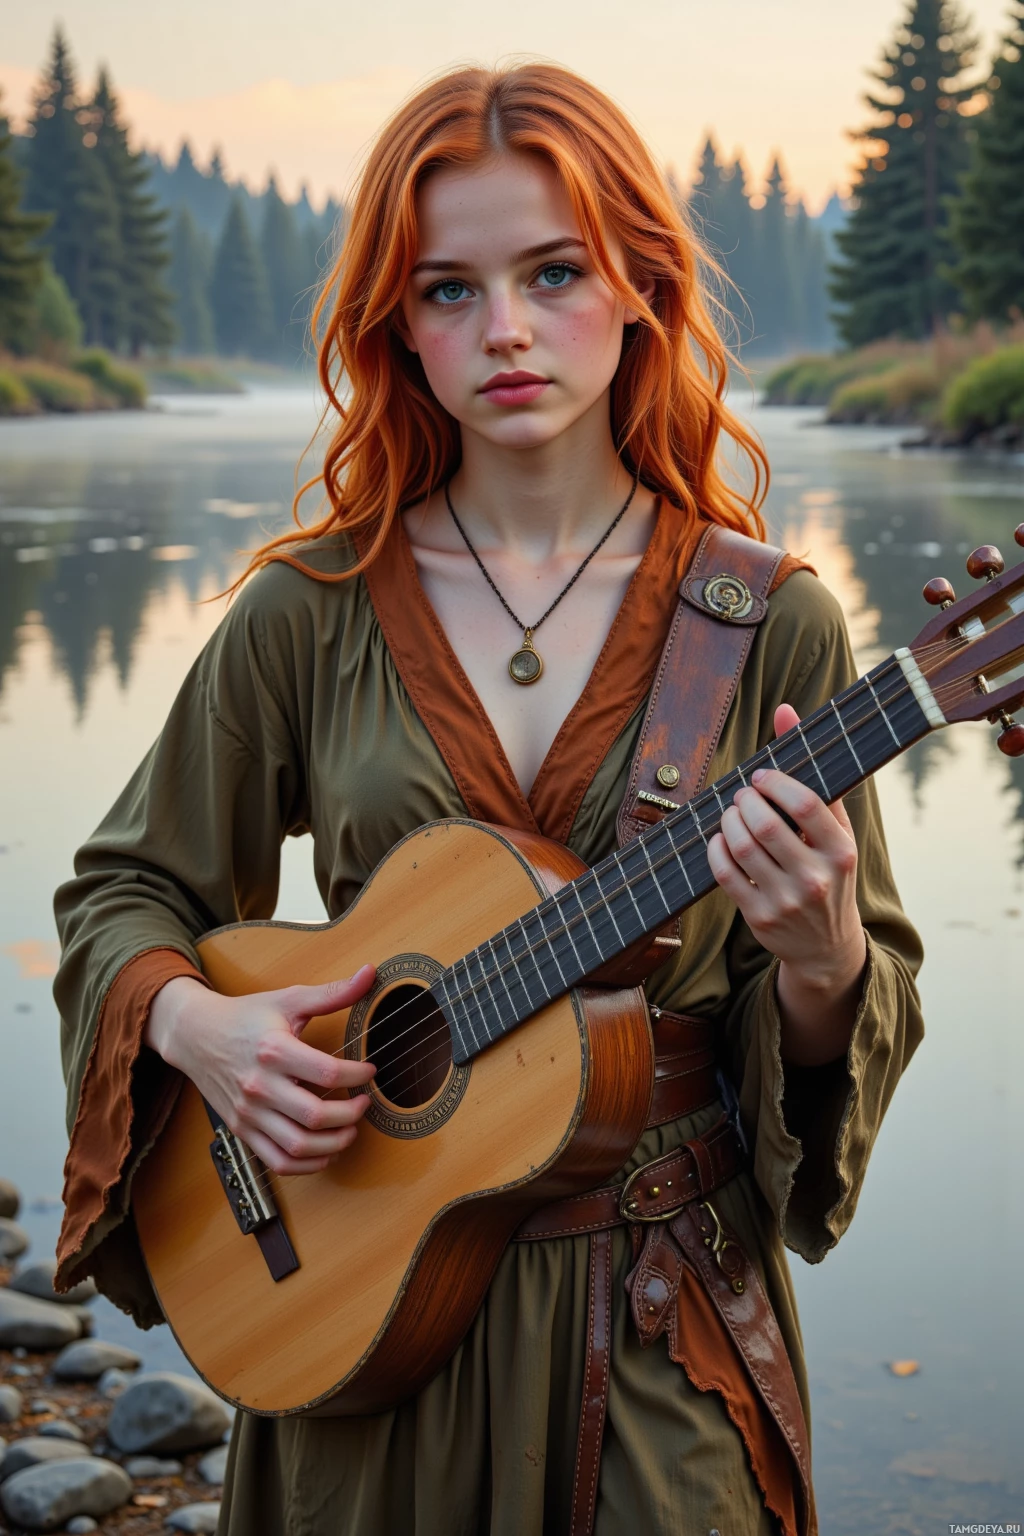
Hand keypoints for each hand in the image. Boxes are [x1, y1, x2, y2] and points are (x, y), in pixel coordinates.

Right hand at [145, 966, 377, 1174]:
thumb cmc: (244, 1016)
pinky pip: (276, 1160)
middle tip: (364, 1103)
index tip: (369, 1071)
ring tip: (350, 1130)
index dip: (358, 1075)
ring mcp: (249, 1112)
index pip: (327, 1073)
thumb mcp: (288, 1000)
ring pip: (298, 1145)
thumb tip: (370, 973)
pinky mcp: (242, 1129)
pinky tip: (324, 1152)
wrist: (195, 1035)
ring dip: (333, 1144)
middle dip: (351, 1115)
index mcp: (274, 1050)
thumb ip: (332, 993)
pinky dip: (306, 1165)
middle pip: (315, 1115)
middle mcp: (260, 1085)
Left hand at [707, 704, 866, 1064]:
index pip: (806, 804)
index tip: (762, 776)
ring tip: (732, 813)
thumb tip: (784, 710)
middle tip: (742, 795)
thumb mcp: (833, 828)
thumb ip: (813, 772)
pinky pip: (724, 873)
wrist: (827, 946)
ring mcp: (787, 901)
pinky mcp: (760, 918)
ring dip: (728, 821)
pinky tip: (722, 839)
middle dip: (745, 801)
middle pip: (766, 824)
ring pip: (742, 847)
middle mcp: (817, 878)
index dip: (776, 782)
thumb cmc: (829, 872)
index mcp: (842, 851)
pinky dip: (716, 849)